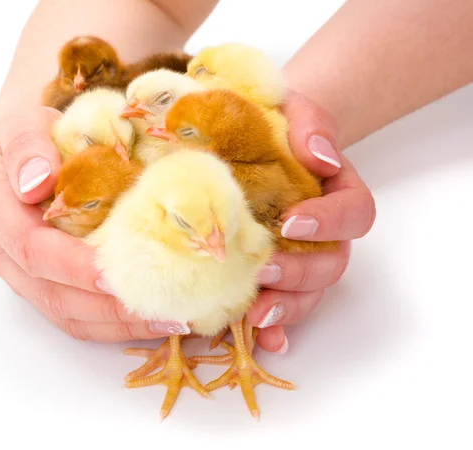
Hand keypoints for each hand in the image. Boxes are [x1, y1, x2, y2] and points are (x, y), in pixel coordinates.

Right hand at [0, 106, 171, 341]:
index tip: (114, 275)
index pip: (32, 251)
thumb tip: (36, 183)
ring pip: (70, 315)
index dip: (73, 268)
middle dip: (109, 309)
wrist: (26, 141)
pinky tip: (155, 318)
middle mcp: (6, 255)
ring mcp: (27, 275)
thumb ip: (26, 144)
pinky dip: (116, 323)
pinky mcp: (49, 283)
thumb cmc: (28, 127)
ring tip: (171, 321)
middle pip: (55, 296)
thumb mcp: (20, 119)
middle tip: (164, 311)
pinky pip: (79, 315)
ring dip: (119, 325)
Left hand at [248, 90, 375, 352]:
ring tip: (257, 314)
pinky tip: (261, 339)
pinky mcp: (274, 273)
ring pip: (309, 293)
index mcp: (338, 193)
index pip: (353, 213)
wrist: (252, 138)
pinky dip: (275, 328)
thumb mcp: (293, 108)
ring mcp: (300, 257)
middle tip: (264, 270)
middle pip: (331, 264)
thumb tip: (320, 157)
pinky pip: (281, 305)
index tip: (292, 222)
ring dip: (286, 308)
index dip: (329, 223)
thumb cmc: (276, 121)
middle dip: (299, 272)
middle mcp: (325, 233)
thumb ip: (311, 125)